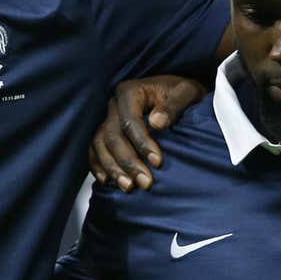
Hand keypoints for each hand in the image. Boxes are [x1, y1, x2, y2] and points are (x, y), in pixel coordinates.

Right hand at [87, 76, 206, 189]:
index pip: (129, 120)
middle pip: (113, 136)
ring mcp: (107, 119)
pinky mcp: (105, 133)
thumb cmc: (181, 93)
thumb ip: (174, 105)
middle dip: (128, 162)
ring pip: (100, 145)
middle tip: (145, 182)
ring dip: (113, 168)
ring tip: (129, 187)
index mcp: (130, 92)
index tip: (158, 162)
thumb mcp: (186, 92)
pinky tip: (107, 181)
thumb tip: (157, 122)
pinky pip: (94, 150)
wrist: (175, 95)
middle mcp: (114, 105)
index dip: (142, 142)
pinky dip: (98, 166)